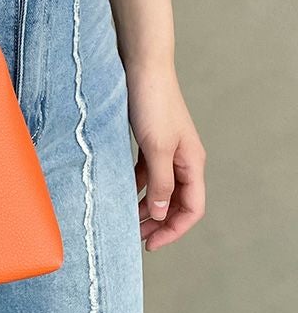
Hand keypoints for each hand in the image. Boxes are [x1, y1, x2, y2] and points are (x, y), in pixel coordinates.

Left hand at [125, 62, 206, 250]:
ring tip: (126, 219)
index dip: (174, 230)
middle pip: (176, 201)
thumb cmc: (152, 103)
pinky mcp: (150, 139)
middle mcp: (183, 158)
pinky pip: (146, 171)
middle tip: (136, 238)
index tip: (151, 244)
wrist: (142, 67)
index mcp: (192, 162)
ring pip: (160, 187)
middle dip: (158, 222)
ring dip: (146, 204)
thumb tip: (162, 214)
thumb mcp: (157, 147)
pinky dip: (136, 184)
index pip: (191, 208)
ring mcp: (167, 148)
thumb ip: (161, 182)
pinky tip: (121, 191)